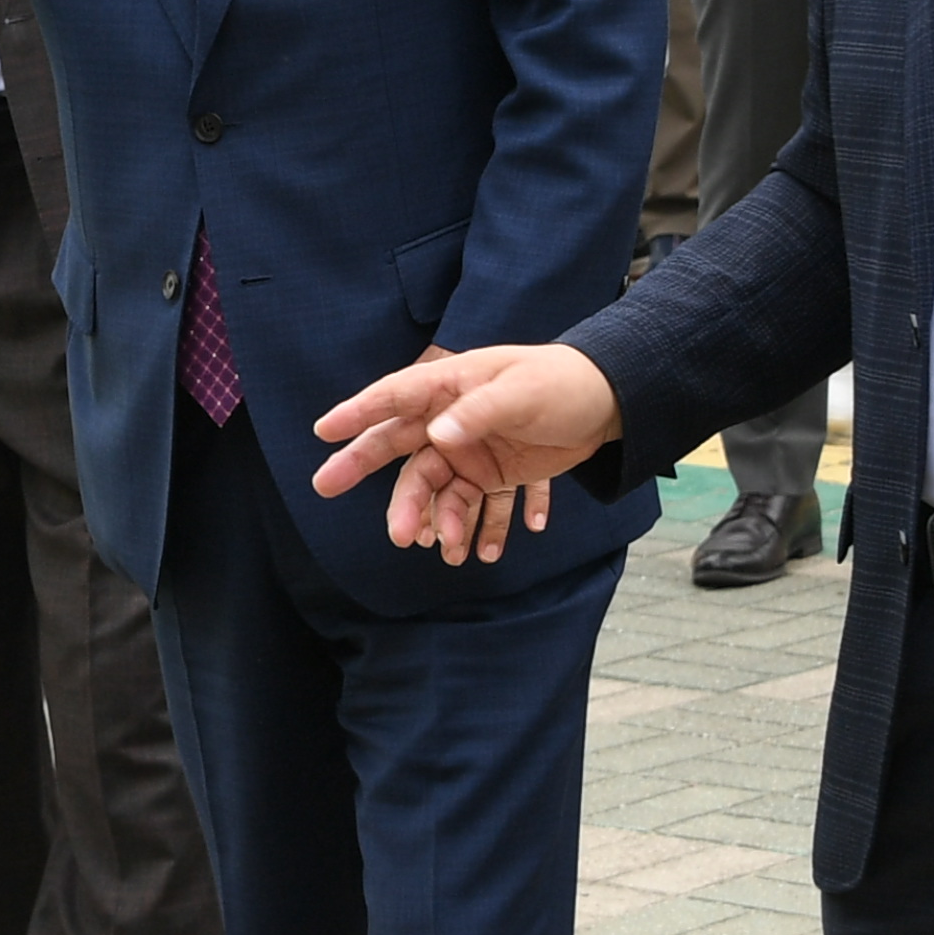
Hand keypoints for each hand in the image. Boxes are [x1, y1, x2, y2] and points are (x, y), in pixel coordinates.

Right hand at [315, 344, 616, 559]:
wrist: (609, 402)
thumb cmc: (561, 382)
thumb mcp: (521, 393)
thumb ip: (478, 413)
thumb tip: (436, 436)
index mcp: (452, 386)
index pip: (395, 397)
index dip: (358, 412)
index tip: (324, 430)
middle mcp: (451, 419)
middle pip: (399, 448)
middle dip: (362, 467)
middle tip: (325, 488)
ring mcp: (470, 450)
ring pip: (437, 490)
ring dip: (436, 519)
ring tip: (444, 548)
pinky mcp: (493, 475)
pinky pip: (475, 508)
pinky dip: (479, 530)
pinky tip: (484, 552)